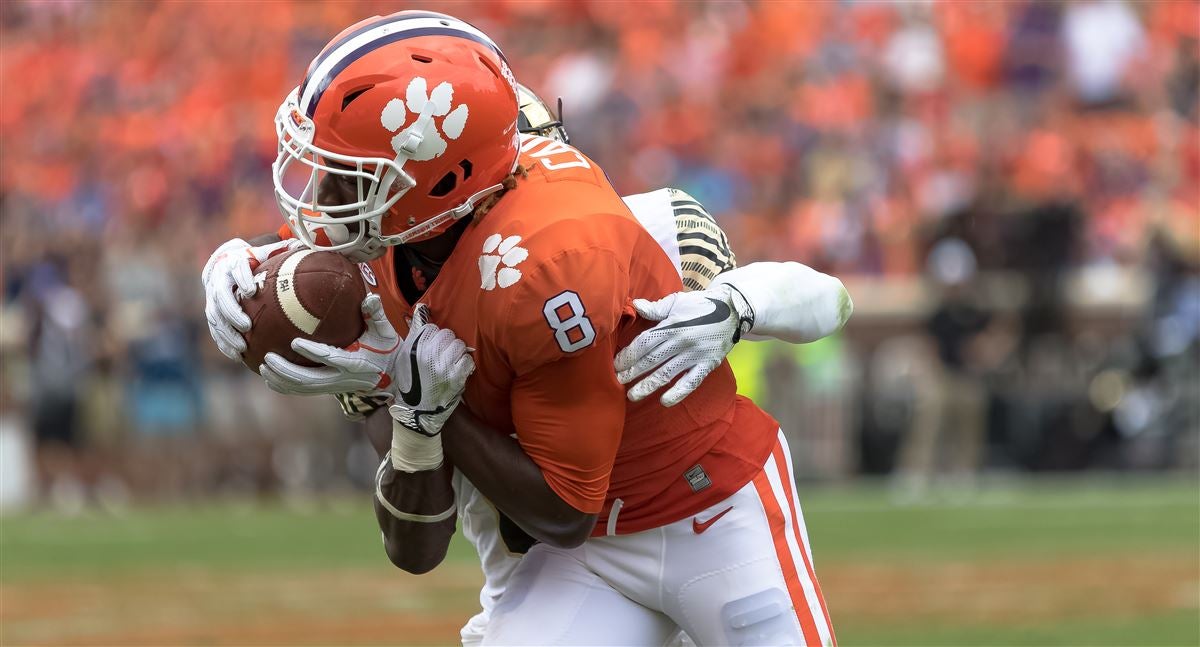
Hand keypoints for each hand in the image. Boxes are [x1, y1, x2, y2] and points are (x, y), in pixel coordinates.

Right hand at [201, 237, 301, 360]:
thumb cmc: (257, 257)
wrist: (228, 259)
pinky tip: (237, 356)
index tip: (251, 289)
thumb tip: (306, 246)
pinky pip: (214, 329)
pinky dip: (224, 342)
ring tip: (243, 347)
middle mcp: (218, 279)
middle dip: (231, 311)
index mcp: (234, 261)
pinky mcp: (211, 311)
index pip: (236, 268)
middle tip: (247, 326)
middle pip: (220, 295)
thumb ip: (285, 249)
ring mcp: (211, 297)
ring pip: (214, 316)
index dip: (241, 277)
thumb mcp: (270, 250)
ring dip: (226, 333)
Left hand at [259, 293, 400, 396]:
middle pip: (309, 379)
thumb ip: (375, 314)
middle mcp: (343, 378)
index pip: (330, 358)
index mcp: (356, 362)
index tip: (294, 342)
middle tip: (268, 357)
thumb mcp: (384, 330)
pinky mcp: (328, 390)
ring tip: (263, 366)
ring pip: (303, 388)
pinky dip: (285, 386)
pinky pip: (303, 391)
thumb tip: (370, 297)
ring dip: (281, 379)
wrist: (391, 375)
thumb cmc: (385, 348)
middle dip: (286, 370)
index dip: (312, 352)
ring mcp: (334, 387)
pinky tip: (269, 378)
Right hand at [386, 305, 474, 471]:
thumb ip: (414, 336)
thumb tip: (422, 309)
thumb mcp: (404, 360)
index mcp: (412, 350)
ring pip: (459, 345)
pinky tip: (458, 373)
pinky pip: (468, 360)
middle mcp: (426, 355)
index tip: (433, 350)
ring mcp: (442, 365)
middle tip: (444, 358)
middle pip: (447, 334)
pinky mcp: (455, 376)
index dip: (435, 339)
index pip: (432, 329)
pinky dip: (465, 366)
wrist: (417, 415)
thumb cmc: (411, 387)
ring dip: (457, 354)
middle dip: (447, 345)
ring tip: (451, 366)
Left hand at [614, 284, 753, 406]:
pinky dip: (678, 393)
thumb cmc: (701, 305)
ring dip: (648, 385)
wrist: (733, 310)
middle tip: (617, 382)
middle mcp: (681, 341)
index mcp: (671, 325)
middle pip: (651, 359)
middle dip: (632, 372)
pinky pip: (691, 382)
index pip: (644, 342)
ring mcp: (695, 355)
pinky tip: (664, 402)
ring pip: (667, 373)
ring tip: (633, 395)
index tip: (616, 364)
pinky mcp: (707, 364)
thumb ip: (656, 308)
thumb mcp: (678, 301)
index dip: (629, 354)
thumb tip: (635, 304)